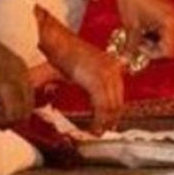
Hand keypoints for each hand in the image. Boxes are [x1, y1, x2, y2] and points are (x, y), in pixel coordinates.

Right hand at [37, 9, 124, 132]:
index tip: (110, 123)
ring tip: (98, 132)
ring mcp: (107, 73)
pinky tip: (95, 127)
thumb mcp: (76, 71)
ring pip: (111, 104)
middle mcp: (112, 69)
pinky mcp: (97, 79)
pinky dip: (100, 118)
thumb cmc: (60, 56)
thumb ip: (81, 86)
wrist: (55, 42)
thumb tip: (73, 103)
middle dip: (112, 118)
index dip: (114, 110)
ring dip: (105, 121)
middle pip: (118, 100)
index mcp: (110, 66)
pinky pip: (102, 104)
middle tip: (104, 131)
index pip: (118, 93)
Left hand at [113, 0, 173, 59]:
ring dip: (156, 45)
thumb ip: (132, 47)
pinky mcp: (169, 15)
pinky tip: (143, 31)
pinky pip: (167, 33)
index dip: (154, 56)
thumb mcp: (131, 26)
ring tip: (140, 38)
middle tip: (141, 47)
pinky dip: (156, 37)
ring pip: (171, 42)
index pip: (170, 53)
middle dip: (158, 53)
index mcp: (171, 23)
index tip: (139, 48)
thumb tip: (126, 63)